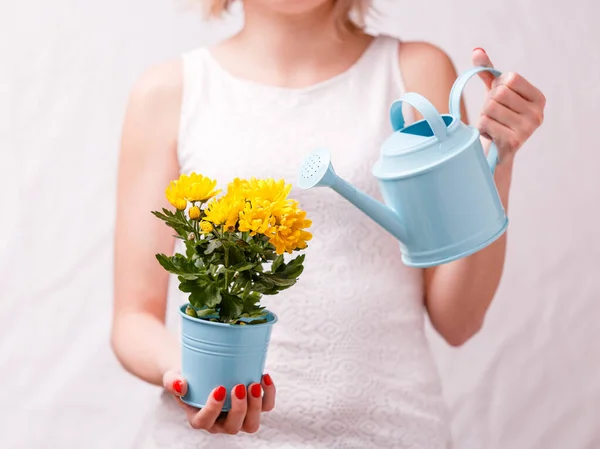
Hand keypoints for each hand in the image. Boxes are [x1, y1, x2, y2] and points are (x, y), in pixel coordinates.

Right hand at [162, 370, 275, 433]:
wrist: (199, 370)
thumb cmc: (185, 376)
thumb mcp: (173, 377)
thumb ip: (172, 382)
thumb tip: (180, 385)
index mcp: (200, 418)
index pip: (205, 421)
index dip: (213, 409)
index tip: (219, 388)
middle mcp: (220, 423)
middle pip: (233, 427)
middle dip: (239, 409)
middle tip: (239, 386)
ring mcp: (238, 416)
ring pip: (251, 424)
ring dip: (255, 406)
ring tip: (253, 383)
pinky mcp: (252, 406)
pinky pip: (266, 407)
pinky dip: (269, 394)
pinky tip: (264, 376)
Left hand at [473, 48, 545, 164]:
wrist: (495, 153)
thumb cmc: (497, 118)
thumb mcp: (495, 93)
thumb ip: (488, 71)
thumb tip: (477, 51)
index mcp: (538, 98)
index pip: (510, 79)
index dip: (497, 87)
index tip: (499, 99)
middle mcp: (538, 113)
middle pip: (499, 94)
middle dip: (488, 103)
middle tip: (493, 116)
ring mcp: (527, 129)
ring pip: (489, 108)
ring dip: (483, 117)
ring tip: (492, 125)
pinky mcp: (512, 142)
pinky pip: (485, 123)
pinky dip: (481, 128)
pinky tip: (490, 135)